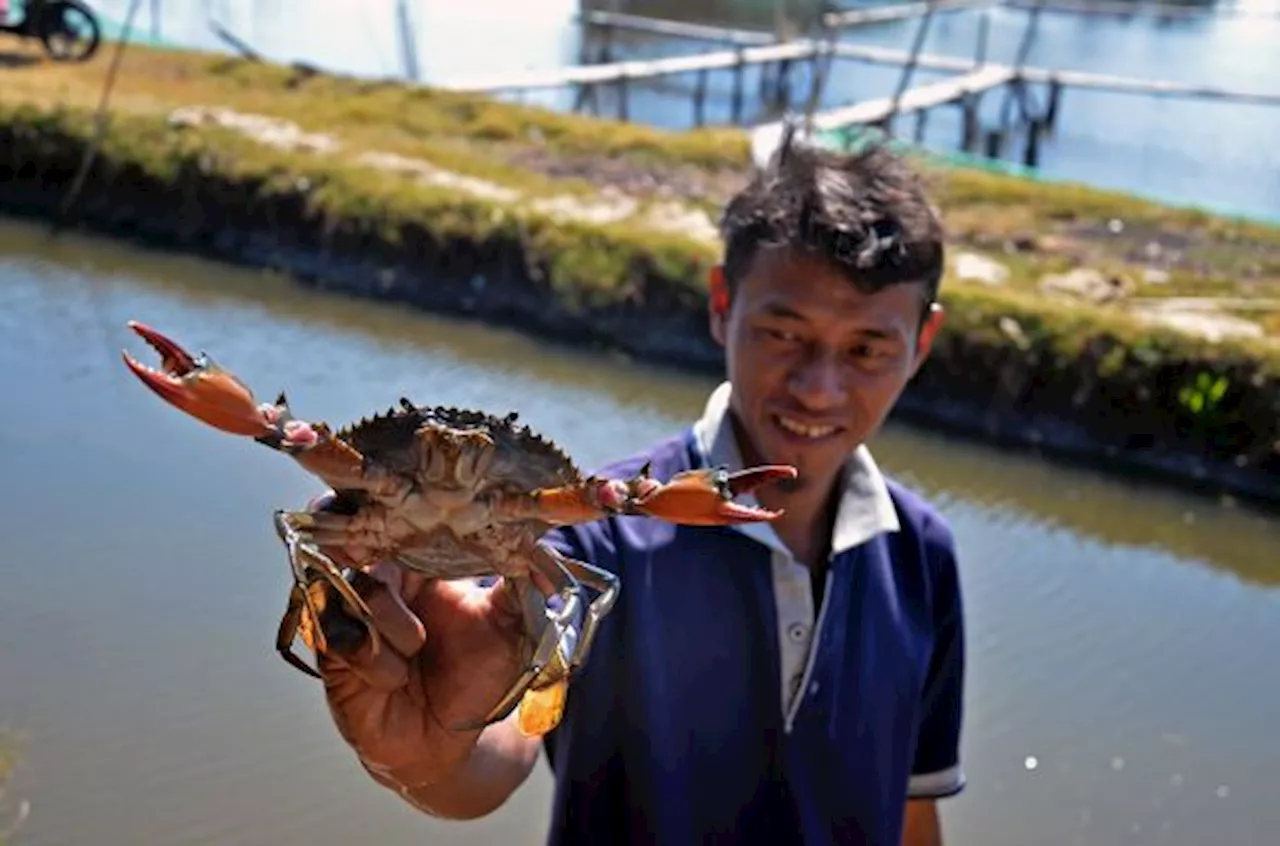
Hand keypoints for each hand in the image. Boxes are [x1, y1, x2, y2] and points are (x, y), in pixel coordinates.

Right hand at [304, 493, 533, 793]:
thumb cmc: (477, 676)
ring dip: (386, 614)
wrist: (451, 740)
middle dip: (363, 540)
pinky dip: (373, 655)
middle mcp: (378, 580)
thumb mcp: (510, 625)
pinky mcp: (333, 655)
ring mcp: (351, 615)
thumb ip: (523, 583)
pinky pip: (340, 636)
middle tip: (376, 549)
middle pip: (352, 535)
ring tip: (417, 644)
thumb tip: (542, 546)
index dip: (386, 500)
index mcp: (416, 561)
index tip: (396, 492)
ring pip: (350, 585)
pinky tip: (395, 676)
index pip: (391, 515)